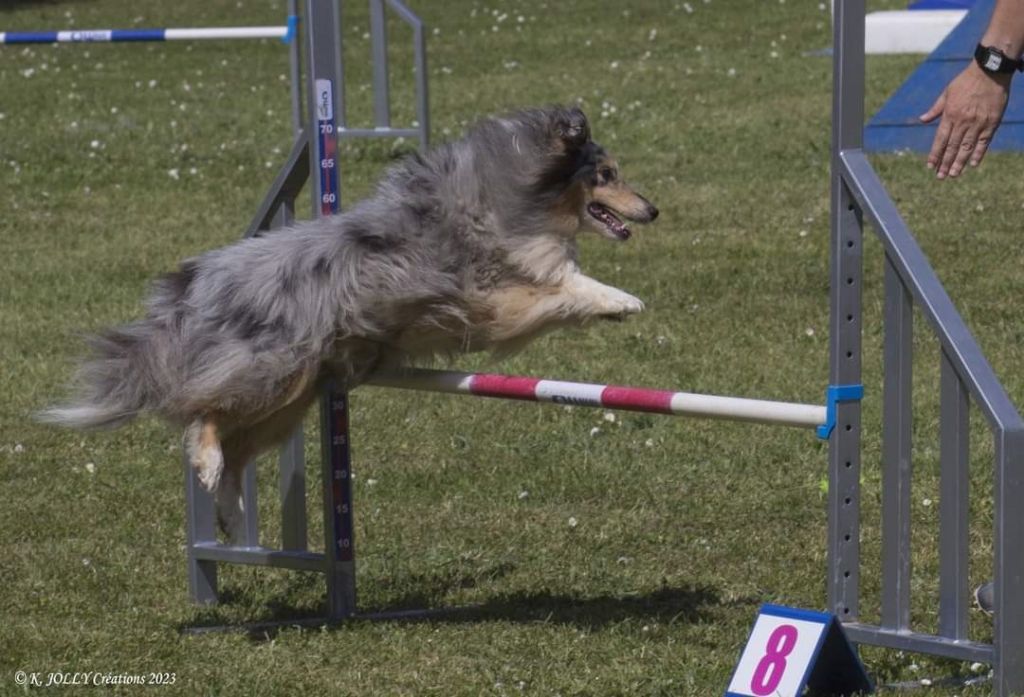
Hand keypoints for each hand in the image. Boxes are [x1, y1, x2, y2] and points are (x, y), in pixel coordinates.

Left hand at [919, 63, 1010, 178]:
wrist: (990, 71)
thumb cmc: (966, 81)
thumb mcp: (947, 93)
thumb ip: (936, 109)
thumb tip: (922, 119)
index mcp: (950, 115)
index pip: (940, 140)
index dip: (935, 154)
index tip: (930, 166)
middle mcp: (963, 121)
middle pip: (952, 147)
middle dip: (945, 163)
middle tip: (940, 177)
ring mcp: (978, 123)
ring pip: (967, 147)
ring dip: (959, 162)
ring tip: (953, 174)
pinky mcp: (992, 122)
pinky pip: (984, 141)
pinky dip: (978, 153)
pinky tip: (972, 164)